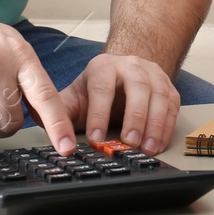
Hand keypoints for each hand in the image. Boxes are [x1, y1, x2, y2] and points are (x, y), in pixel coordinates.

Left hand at [59, 52, 179, 153]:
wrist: (122, 75)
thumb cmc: (95, 92)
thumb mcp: (75, 98)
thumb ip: (59, 112)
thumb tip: (41, 123)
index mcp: (103, 67)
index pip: (101, 87)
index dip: (99, 114)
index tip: (96, 138)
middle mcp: (130, 66)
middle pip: (137, 86)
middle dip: (135, 116)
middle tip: (130, 143)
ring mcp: (152, 74)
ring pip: (159, 94)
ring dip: (155, 123)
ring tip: (148, 149)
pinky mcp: (168, 87)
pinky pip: (172, 105)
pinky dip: (167, 126)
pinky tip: (159, 143)